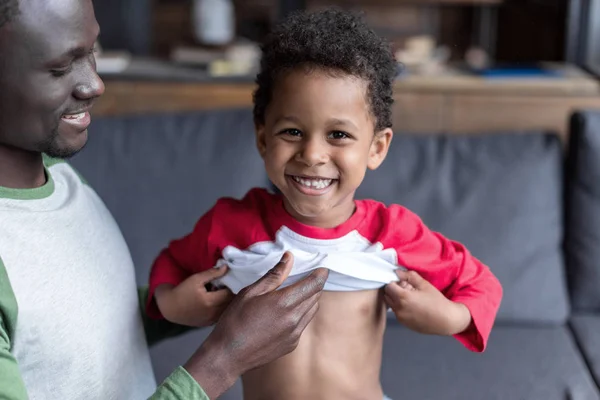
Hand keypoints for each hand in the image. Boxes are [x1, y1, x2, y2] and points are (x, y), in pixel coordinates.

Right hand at [154, 266, 232, 326]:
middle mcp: (213, 313)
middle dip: (231, 294)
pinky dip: (222, 309)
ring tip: (222, 294)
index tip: (229, 280)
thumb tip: (226, 268)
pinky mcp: (208, 324)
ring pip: (227, 310)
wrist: (169, 307)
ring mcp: (211, 320)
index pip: (230, 293)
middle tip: (227, 286)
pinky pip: (221, 316)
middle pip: (231, 303)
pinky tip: (216, 303)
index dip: (232, 286)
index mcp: (211, 301)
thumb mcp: (196, 279)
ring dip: (228, 302)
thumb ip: (212, 273)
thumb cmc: (182, 291)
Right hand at [184, 251, 328, 398]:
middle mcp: (294, 319)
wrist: (228, 356)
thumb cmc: (235, 321)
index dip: (321, 274)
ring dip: (309, 299)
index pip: (314, 285)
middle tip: (306, 277)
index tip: (322, 268)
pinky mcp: (292, 344)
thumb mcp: (251, 292)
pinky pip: (304, 324)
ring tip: (296, 292)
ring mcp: (294, 334)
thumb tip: (289, 258)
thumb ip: (274, 275)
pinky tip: (287, 311)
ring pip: (312, 310)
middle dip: (314, 285)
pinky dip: (301, 313)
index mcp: (283, 303)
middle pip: (316, 296)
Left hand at [384, 269, 471, 335]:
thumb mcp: (424, 285)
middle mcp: (398, 309)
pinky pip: (397, 313)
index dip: (394, 283)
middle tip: (407, 290)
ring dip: (396, 300)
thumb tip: (398, 272)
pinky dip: (401, 308)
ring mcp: (400, 318)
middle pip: (387, 296)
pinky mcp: (404, 324)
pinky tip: (413, 307)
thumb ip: (409, 276)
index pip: (388, 287)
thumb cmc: (437, 301)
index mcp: (403, 297)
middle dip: (394, 291)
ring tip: (411, 299)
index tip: (403, 283)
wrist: (446, 320)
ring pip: (391, 305)